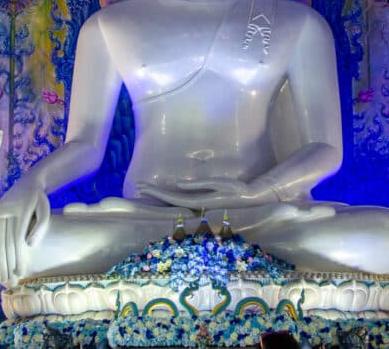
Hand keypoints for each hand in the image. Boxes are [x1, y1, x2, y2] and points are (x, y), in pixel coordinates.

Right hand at [0, 184, 48, 287]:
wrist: (27, 183)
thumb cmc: (39, 201)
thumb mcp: (45, 210)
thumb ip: (40, 228)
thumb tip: (30, 245)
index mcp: (20, 209)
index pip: (17, 239)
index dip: (17, 258)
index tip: (20, 273)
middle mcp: (4, 210)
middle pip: (4, 243)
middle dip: (7, 264)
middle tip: (10, 281)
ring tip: (2, 278)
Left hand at [136, 178, 276, 209]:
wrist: (251, 199)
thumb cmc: (236, 189)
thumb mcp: (218, 183)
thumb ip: (197, 185)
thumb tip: (177, 184)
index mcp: (198, 201)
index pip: (172, 197)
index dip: (156, 192)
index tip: (143, 185)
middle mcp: (196, 206)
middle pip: (169, 200)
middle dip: (153, 193)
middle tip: (138, 185)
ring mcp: (198, 206)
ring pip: (173, 201)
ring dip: (160, 195)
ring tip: (146, 188)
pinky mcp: (202, 203)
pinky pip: (181, 200)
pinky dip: (169, 196)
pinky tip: (163, 193)